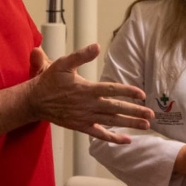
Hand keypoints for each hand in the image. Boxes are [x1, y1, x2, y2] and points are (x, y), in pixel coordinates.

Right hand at [28, 43, 153, 143]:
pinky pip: (99, 134)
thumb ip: (81, 55)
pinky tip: (126, 140)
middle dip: (134, 111)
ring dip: (129, 124)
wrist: (35, 101)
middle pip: (115, 108)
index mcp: (86, 89)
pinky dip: (113, 138)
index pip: (111, 90)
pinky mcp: (81, 126)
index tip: (141, 94)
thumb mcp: (63, 64)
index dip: (127, 91)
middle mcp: (88, 105)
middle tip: (151, 114)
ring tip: (145, 125)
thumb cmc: (50, 80)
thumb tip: (96, 46)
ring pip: (111, 121)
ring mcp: (85, 117)